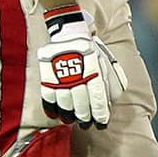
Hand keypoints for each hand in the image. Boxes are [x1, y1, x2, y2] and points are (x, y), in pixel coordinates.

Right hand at [38, 5, 127, 128]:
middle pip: (81, 102)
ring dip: (69, 115)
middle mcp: (78, 74)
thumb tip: (110, 102)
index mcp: (94, 69)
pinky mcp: (47, 74)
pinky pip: (48, 97)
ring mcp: (61, 75)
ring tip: (72, 121)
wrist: (69, 33)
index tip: (102, 123)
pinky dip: (52, 108)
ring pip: (65, 102)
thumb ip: (109, 81)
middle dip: (85, 116)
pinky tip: (57, 115)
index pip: (97, 97)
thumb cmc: (90, 51)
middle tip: (87, 124)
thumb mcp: (105, 62)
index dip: (100, 112)